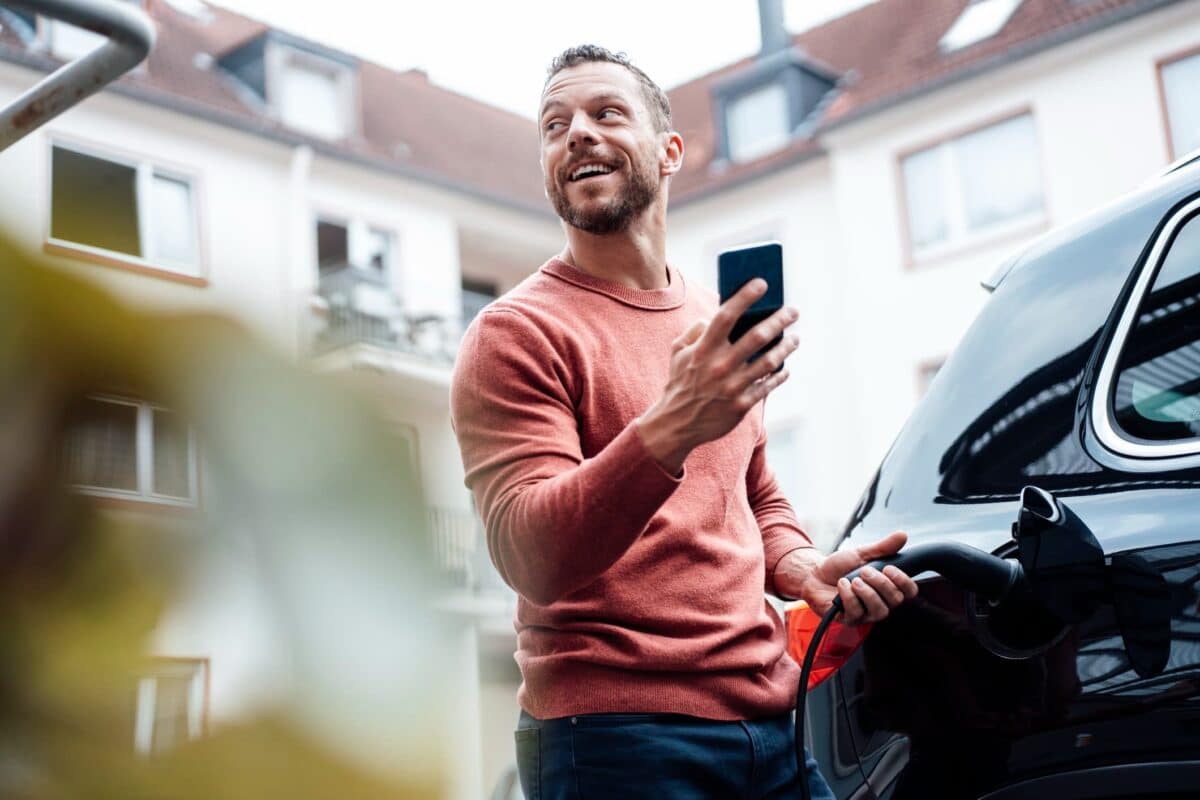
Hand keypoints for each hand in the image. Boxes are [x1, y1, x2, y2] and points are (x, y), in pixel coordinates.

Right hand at [637, 279, 798, 472]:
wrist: (676, 424)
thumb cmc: (680, 383)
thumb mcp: (678, 352)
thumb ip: (695, 331)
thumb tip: (714, 316)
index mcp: (703, 349)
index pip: (726, 316)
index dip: (745, 297)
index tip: (762, 284)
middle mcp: (719, 365)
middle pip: (756, 336)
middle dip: (779, 320)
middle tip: (793, 311)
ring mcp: (731, 386)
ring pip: (768, 361)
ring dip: (786, 347)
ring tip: (795, 338)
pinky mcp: (741, 405)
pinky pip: (767, 385)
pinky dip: (779, 374)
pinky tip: (785, 367)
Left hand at [783, 532, 918, 624]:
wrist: (814, 574)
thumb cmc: (840, 566)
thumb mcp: (862, 553)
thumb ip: (883, 547)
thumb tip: (903, 535)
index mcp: (887, 587)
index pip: (909, 591)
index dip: (904, 582)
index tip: (888, 568)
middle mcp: (880, 602)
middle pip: (895, 600)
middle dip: (880, 583)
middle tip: (864, 571)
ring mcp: (866, 613)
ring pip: (879, 610)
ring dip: (866, 592)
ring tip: (853, 580)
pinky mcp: (850, 619)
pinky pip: (857, 612)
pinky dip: (848, 596)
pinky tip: (842, 585)